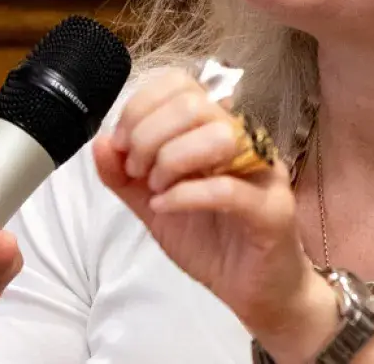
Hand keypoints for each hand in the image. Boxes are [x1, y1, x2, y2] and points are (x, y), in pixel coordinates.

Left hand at [93, 67, 330, 349]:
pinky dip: (186, 195)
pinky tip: (166, 207)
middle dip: (150, 135)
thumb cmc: (213, 241)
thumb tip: (101, 142)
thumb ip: (126, 176)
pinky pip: (228, 188)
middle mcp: (245, 138)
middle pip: (195, 103)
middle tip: (138, 171)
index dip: (142, 106)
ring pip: (217, 135)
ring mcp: (263, 170)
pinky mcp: (272, 208)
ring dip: (172, 160)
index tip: (122, 142)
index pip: (181, 83)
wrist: (256, 291)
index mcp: (217, 127)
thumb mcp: (155, 204)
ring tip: (157, 189)